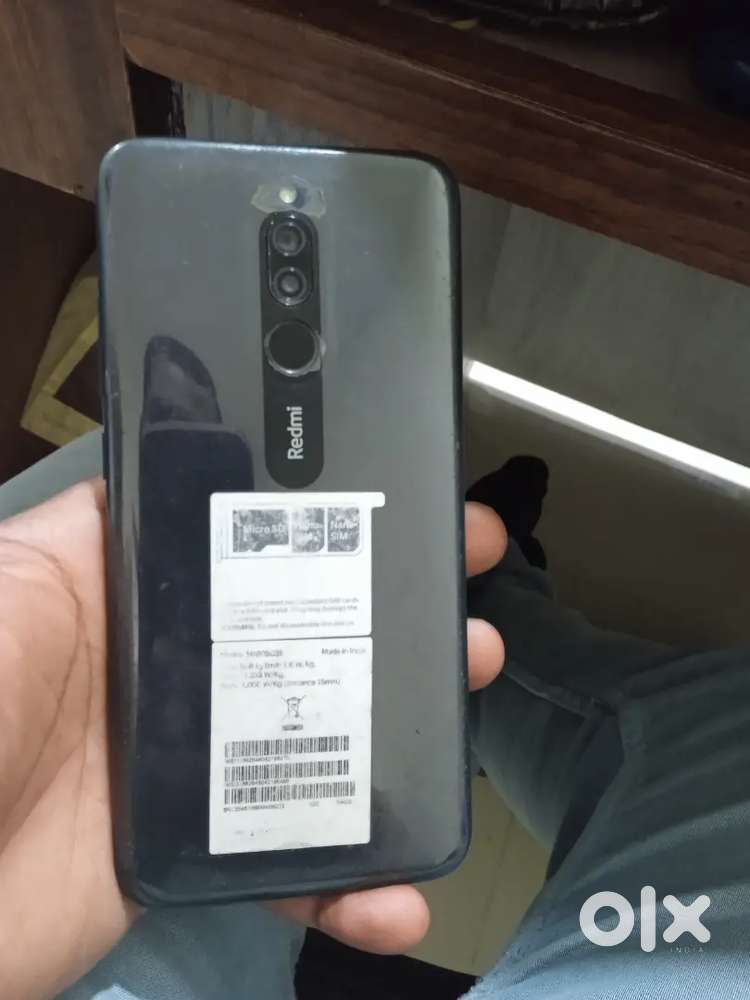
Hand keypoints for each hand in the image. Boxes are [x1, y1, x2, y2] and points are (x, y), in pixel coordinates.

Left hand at [0, 483, 505, 998]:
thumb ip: (89, 525)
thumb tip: (165, 437)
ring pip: (316, 740)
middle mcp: (166, 671)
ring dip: (398, 734)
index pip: (249, 539)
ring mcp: (182, 765)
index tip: (410, 503)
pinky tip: (394, 891)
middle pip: (303, 631)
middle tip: (462, 598)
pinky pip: (285, 863)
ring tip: (459, 711)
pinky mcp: (186, 854)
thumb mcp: (11, 585)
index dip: (334, 517)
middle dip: (393, 612)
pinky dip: (348, 883)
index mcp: (129, 592)